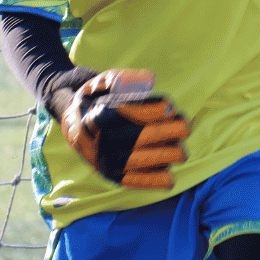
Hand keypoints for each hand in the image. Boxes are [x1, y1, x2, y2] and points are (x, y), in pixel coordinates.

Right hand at [60, 69, 189, 189]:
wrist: (74, 123)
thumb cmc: (98, 98)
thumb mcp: (105, 81)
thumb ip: (126, 78)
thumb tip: (150, 80)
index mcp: (98, 115)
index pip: (128, 114)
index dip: (152, 111)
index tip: (170, 106)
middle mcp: (99, 141)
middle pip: (139, 138)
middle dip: (167, 133)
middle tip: (185, 127)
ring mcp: (103, 160)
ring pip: (139, 161)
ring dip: (165, 156)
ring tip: (181, 150)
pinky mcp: (109, 175)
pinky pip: (132, 181)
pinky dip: (152, 181)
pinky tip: (170, 178)